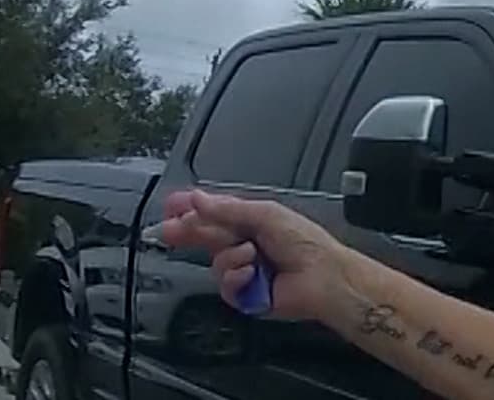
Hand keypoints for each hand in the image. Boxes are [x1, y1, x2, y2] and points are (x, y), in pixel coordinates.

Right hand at [159, 189, 360, 322]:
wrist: (323, 277)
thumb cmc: (305, 243)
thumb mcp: (265, 214)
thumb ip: (228, 209)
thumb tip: (197, 199)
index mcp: (253, 221)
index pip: (214, 213)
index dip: (191, 209)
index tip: (171, 206)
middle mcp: (247, 243)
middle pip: (206, 237)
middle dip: (188, 231)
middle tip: (169, 228)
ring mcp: (246, 269)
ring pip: (215, 262)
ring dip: (230, 257)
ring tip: (250, 253)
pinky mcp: (246, 294)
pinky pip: (225, 286)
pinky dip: (236, 278)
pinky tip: (251, 273)